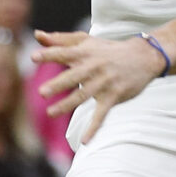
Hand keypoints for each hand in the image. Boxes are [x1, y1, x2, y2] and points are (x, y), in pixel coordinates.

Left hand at [33, 29, 164, 144]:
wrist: (142, 57)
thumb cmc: (107, 49)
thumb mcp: (86, 41)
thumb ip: (60, 40)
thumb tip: (37, 35)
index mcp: (84, 53)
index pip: (64, 53)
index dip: (49, 54)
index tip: (33, 57)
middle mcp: (93, 67)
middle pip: (73, 76)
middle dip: (58, 84)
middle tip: (42, 92)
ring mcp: (104, 83)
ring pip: (83, 95)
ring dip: (67, 105)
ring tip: (50, 112)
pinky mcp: (113, 96)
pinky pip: (101, 114)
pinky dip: (94, 127)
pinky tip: (84, 141)